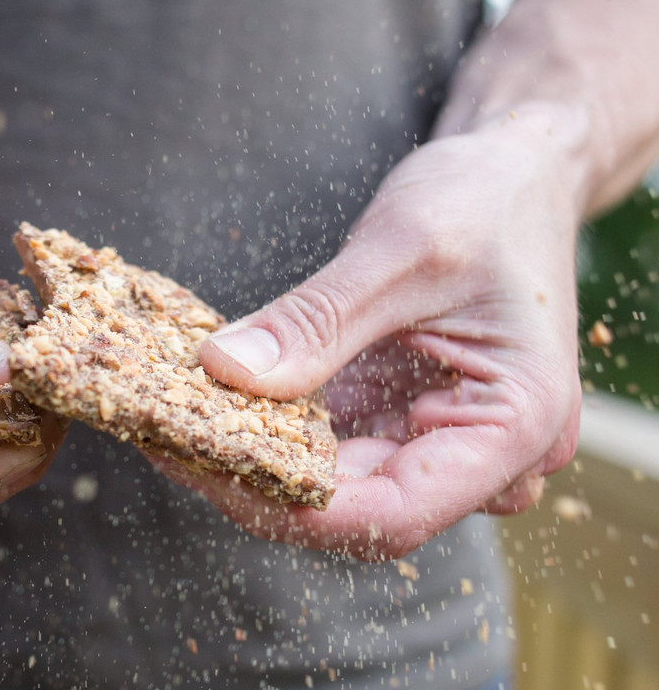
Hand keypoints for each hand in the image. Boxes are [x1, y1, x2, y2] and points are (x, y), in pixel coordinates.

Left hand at [172, 114, 582, 558]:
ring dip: (261, 461)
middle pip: (358, 512)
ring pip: (339, 489)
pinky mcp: (404, 420)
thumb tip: (225, 371)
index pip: (394, 512)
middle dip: (261, 483)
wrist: (516, 177)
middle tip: (172, 439)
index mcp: (518, 425)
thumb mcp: (401, 250)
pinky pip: (336, 448)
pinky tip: (218, 404)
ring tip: (181, 421)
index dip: (293, 505)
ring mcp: (443, 442)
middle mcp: (489, 457)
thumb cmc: (485, 202)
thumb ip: (317, 322)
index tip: (207, 466)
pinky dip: (278, 431)